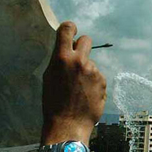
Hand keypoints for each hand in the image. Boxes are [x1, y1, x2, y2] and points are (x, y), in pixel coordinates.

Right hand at [41, 21, 106, 145]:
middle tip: (77, 58)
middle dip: (82, 46)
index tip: (72, 30)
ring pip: (91, 62)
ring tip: (78, 88)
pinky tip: (86, 94)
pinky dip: (93, 82)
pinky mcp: (102, 81)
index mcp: (62, 58)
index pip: (67, 29)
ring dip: (86, 70)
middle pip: (86, 40)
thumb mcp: (49, 77)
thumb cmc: (54, 102)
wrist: (68, 124)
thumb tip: (67, 49)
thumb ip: (58, 60)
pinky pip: (97, 75)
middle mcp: (80, 61)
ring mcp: (93, 71)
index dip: (70, 28)